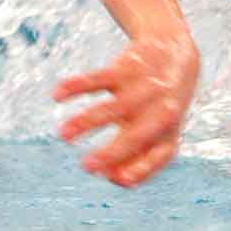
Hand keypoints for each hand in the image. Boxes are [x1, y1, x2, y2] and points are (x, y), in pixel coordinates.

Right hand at [54, 31, 199, 186]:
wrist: (175, 49)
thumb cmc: (158, 104)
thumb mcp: (155, 129)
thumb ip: (135, 154)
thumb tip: (109, 177)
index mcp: (170, 130)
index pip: (162, 153)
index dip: (144, 168)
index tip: (120, 181)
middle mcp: (161, 111)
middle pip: (138, 135)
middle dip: (113, 152)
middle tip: (85, 167)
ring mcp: (145, 88)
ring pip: (115, 107)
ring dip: (87, 121)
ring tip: (62, 135)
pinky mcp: (128, 67)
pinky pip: (101, 77)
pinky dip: (78, 86)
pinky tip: (56, 96)